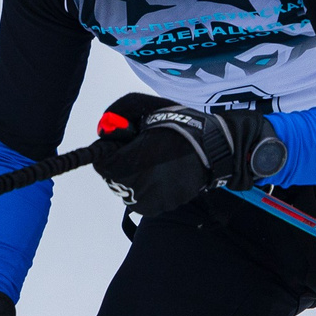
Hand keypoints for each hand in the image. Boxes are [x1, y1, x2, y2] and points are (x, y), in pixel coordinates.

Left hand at [93, 95, 286, 219]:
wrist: (214, 148)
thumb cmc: (181, 125)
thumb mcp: (146, 108)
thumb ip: (118, 114)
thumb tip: (105, 129)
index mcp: (130, 162)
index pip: (101, 161)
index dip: (111, 149)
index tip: (125, 141)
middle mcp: (136, 186)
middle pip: (112, 176)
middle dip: (121, 162)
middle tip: (143, 148)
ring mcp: (149, 200)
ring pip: (126, 188)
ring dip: (133, 175)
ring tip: (155, 159)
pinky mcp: (160, 207)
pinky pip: (142, 197)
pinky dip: (146, 186)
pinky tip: (162, 172)